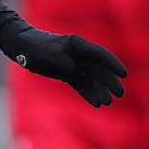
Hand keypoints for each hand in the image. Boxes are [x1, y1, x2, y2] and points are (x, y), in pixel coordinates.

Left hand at [9, 29, 126, 107]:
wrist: (25, 49)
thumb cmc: (38, 48)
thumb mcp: (51, 54)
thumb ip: (64, 62)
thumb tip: (74, 73)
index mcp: (78, 45)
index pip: (100, 54)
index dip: (113, 64)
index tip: (124, 74)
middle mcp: (80, 55)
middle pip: (99, 69)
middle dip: (110, 82)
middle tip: (120, 94)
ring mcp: (75, 65)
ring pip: (91, 79)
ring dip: (100, 90)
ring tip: (106, 102)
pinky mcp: (68, 75)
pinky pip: (81, 85)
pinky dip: (88, 93)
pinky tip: (96, 103)